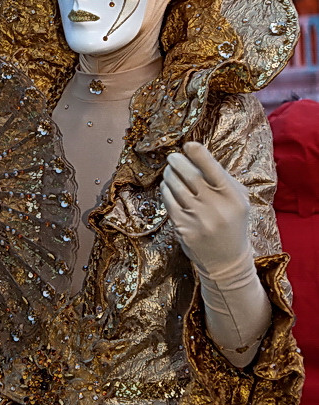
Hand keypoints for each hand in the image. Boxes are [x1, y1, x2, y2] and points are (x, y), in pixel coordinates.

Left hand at [160, 142, 250, 279]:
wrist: (227, 260)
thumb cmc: (231, 222)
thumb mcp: (238, 200)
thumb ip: (222, 179)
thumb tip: (197, 156)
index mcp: (233, 198)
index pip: (214, 170)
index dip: (199, 155)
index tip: (189, 145)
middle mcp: (216, 208)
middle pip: (190, 175)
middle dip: (178, 161)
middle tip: (173, 157)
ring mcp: (198, 219)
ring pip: (176, 187)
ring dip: (169, 174)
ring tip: (170, 170)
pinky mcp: (183, 228)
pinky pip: (169, 202)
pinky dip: (166, 189)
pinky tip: (167, 186)